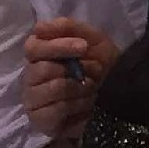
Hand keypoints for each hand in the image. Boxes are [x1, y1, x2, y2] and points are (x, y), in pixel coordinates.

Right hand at [22, 19, 119, 140]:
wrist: (118, 93)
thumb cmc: (100, 62)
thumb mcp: (91, 38)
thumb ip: (66, 27)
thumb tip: (40, 28)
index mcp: (38, 55)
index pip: (32, 47)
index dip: (57, 46)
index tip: (83, 46)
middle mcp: (30, 77)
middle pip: (41, 69)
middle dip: (75, 69)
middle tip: (95, 70)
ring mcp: (32, 100)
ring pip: (53, 88)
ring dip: (80, 87)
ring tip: (92, 87)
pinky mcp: (40, 120)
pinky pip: (57, 109)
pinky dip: (78, 104)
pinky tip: (86, 103)